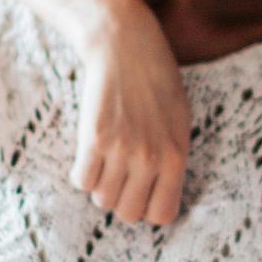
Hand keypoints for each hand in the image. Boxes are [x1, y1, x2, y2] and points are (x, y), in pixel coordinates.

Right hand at [72, 5, 190, 225]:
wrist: (127, 46)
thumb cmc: (157, 83)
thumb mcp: (180, 123)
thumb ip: (172, 160)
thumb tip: (159, 196)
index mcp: (177, 157)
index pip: (162, 215)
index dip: (149, 208)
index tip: (142, 193)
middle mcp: (151, 158)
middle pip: (128, 213)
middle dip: (122, 199)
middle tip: (120, 176)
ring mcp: (122, 150)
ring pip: (102, 199)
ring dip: (101, 185)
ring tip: (105, 161)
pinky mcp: (94, 138)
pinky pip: (81, 181)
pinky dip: (82, 173)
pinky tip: (89, 154)